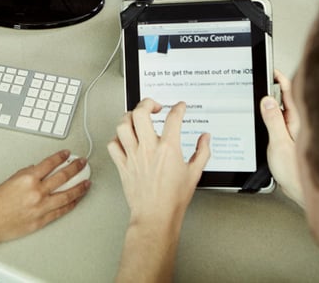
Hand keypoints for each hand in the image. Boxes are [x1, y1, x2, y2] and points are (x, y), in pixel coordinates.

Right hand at [0, 150, 90, 249]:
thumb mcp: (9, 181)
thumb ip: (25, 174)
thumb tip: (37, 170)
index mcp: (27, 179)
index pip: (50, 163)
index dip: (60, 157)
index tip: (67, 154)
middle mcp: (36, 192)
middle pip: (63, 177)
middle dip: (75, 168)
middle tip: (83, 163)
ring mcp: (41, 207)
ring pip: (67, 195)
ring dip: (79, 187)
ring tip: (86, 182)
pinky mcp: (42, 220)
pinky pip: (61, 211)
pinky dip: (70, 204)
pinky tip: (76, 200)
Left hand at [108, 98, 209, 226]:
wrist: (156, 217)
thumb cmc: (173, 199)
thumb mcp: (194, 173)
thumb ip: (202, 152)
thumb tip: (205, 139)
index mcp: (168, 149)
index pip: (173, 118)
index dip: (178, 108)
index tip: (179, 107)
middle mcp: (148, 149)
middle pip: (141, 113)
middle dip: (147, 103)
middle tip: (154, 106)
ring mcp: (133, 156)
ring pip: (123, 125)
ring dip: (129, 117)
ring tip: (137, 118)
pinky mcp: (122, 165)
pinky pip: (113, 145)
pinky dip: (117, 138)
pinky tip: (124, 139)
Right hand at [260, 70, 303, 206]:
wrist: (303, 192)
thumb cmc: (296, 172)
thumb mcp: (279, 143)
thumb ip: (273, 120)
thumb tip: (268, 99)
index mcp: (297, 121)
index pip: (289, 92)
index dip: (281, 79)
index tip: (271, 70)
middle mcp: (299, 124)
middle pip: (287, 99)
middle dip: (277, 87)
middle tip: (266, 77)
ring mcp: (295, 132)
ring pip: (285, 111)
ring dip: (275, 102)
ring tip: (264, 93)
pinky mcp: (291, 140)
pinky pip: (282, 122)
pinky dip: (274, 115)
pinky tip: (268, 117)